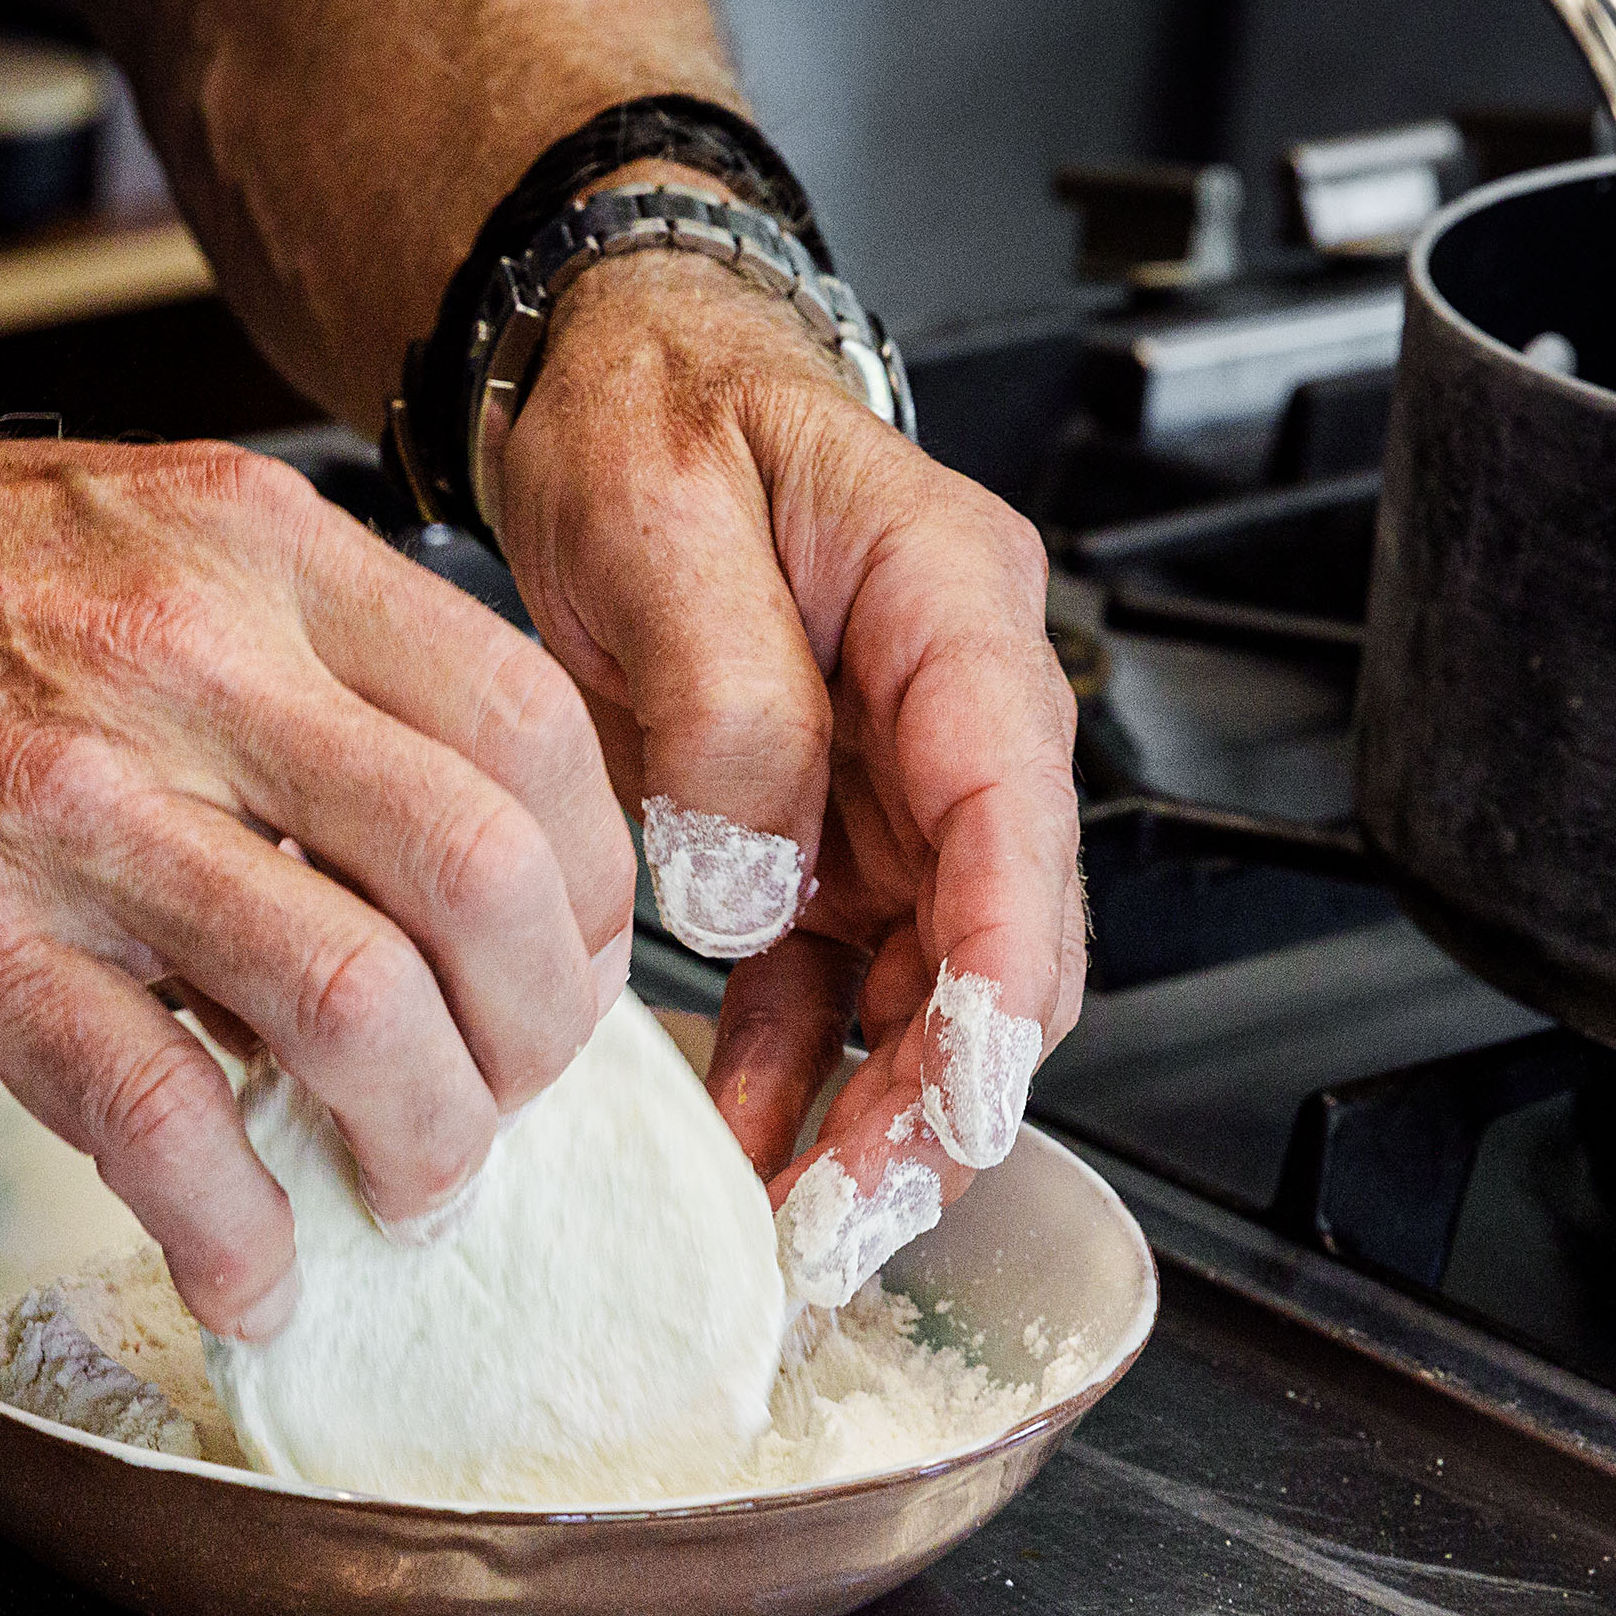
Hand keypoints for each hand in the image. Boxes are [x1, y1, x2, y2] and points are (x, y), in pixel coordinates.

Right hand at [0, 356, 633, 1334]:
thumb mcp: (105, 534)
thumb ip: (265, 659)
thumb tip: (400, 841)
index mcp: (246, 547)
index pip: (527, 721)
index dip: (592, 882)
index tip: (566, 969)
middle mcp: (183, 656)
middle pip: (483, 873)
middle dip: (538, 1038)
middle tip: (506, 1107)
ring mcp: (67, 801)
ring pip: (355, 1000)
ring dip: (419, 1140)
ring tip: (400, 1196)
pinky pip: (158, 1114)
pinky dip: (237, 1226)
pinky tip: (248, 1272)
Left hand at [490, 215, 1087, 1304]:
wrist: (602, 381)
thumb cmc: (649, 410)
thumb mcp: (656, 519)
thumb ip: (721, 698)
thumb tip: (744, 884)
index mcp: (945, 611)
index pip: (1013, 815)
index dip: (996, 974)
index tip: (952, 1099)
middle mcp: (945, 715)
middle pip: (992, 940)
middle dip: (936, 1099)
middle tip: (846, 1224)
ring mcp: (888, 789)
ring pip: (921, 991)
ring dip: (870, 1118)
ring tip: (792, 1234)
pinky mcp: (815, 839)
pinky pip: (826, 988)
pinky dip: (793, 1079)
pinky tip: (744, 1157)